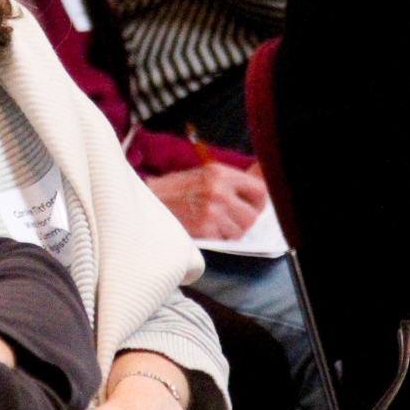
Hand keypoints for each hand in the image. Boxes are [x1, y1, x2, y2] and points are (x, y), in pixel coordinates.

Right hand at [145, 165, 267, 239]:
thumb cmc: (176, 190)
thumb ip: (235, 179)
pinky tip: (203, 229)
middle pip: (253, 216)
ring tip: (212, 223)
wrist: (146, 202)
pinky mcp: (204, 230)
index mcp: (219, 173)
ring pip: (240, 232)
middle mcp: (218, 190)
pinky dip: (216, 239)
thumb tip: (263, 169)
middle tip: (229, 219)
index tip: (251, 206)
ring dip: (229, 232)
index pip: (260, 190)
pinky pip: (225, 241)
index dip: (258, 202)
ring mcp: (211, 212)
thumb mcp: (205, 175)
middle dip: (244, 221)